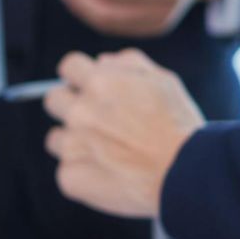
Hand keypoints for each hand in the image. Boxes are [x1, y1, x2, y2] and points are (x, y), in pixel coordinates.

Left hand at [43, 49, 204, 217]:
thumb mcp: (163, 81)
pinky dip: (83, 174)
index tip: (87, 87)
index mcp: (99, 83)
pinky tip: (109, 176)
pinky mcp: (70, 176)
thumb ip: (128, 64)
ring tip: (107, 153)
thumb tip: (100, 61)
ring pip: (55, 138)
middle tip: (96, 122)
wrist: (186, 175)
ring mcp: (72, 145)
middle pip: (53, 100)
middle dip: (70, 106)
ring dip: (74, 143)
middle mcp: (80, 111)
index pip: (68, 67)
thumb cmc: (178, 127)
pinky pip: (66, 171)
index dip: (78, 76)